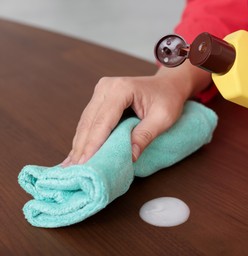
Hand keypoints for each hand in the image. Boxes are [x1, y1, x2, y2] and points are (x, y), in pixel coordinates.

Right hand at [61, 75, 186, 165]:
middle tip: (74, 170)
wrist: (168, 85)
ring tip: (71, 166)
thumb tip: (130, 157)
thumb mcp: (163, 118)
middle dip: (82, 147)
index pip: (103, 121)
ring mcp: (101, 91)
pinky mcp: (100, 99)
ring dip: (80, 144)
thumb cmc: (168, 99)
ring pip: (85, 122)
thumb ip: (145, 136)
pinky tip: (76, 153)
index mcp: (121, 89)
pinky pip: (89, 121)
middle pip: (90, 122)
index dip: (93, 144)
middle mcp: (106, 87)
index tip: (85, 164)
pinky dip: (84, 138)